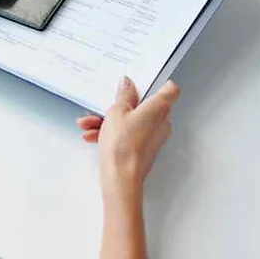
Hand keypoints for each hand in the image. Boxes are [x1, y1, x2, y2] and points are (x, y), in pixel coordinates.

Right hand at [76, 77, 180, 198]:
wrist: (121, 177)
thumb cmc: (123, 145)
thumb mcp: (117, 111)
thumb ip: (124, 95)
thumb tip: (127, 85)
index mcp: (159, 108)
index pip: (170, 90)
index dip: (160, 83)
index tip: (145, 81)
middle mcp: (161, 122)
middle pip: (144, 106)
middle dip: (120, 106)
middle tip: (105, 106)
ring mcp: (153, 137)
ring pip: (132, 121)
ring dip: (110, 121)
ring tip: (90, 124)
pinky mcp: (144, 149)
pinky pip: (129, 135)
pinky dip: (112, 133)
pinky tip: (93, 136)